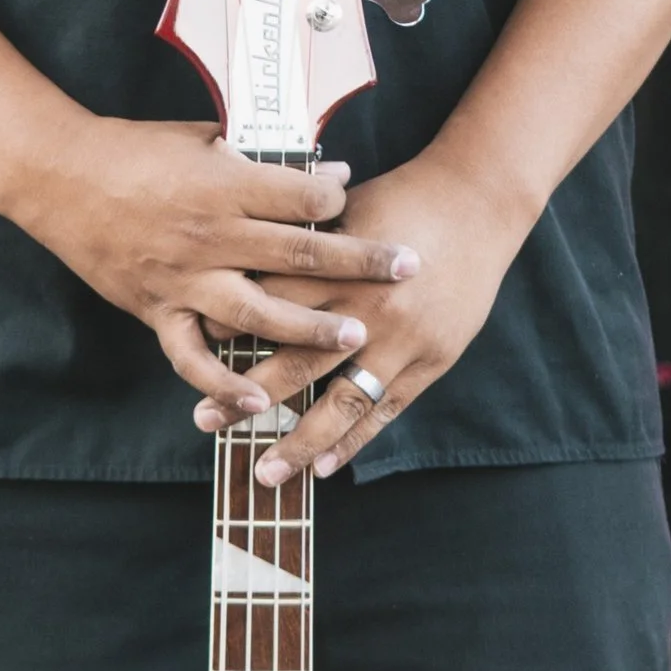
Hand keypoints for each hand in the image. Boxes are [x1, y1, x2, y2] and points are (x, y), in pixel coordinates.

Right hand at [14, 115, 421, 419]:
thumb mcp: (203, 137)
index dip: (339, 198)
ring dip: (308, 329)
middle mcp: (211, 235)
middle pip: (299, 255)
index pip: (303, 197)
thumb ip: (263, 160)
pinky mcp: (158, 310)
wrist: (59, 177)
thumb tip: (329, 172)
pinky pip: (192, 358)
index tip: (363, 202)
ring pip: (257, 314)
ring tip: (354, 340)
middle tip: (407, 270)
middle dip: (358, 264)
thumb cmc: (134, 149)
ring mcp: (185, 279)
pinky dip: (223, 384)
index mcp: (226, 184)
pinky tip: (258, 401)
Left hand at [196, 145, 530, 484]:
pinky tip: (324, 466)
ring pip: (342, 403)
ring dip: (300, 442)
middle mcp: (367, 310)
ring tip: (266, 473)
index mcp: (338, 267)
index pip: (270, 306)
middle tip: (204, 420)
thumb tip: (235, 255)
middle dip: (246, 397)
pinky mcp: (432, 360)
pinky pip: (385, 410)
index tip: (191, 349)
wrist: (479, 203)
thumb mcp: (343, 207)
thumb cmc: (401, 197)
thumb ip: (296, 239)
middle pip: (296, 365)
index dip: (227, 328)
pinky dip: (354, 440)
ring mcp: (402, 341)